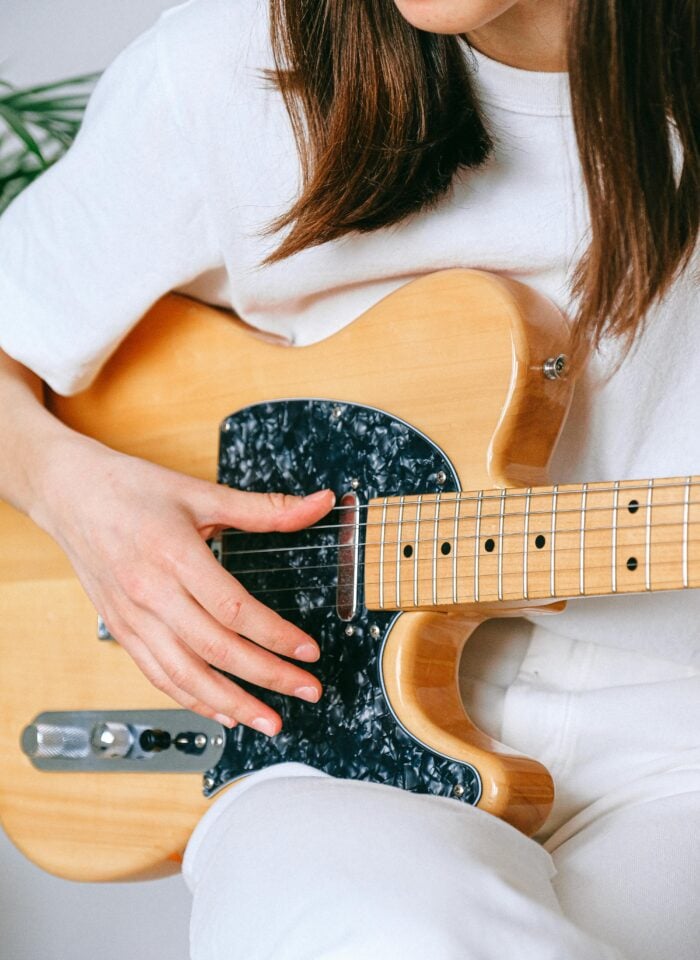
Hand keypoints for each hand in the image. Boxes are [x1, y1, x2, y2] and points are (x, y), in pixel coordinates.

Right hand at [34, 434, 334, 734]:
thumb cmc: (132, 490)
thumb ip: (266, 508)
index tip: (308, 652)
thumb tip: (320, 505)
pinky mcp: (120, 630)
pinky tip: (222, 712)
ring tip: (268, 721)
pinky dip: (191, 698)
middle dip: (267, 676)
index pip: (234, 609)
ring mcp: (131, 617)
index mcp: (174, 554)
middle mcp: (150, 593)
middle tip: (307, 690)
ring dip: (231, 703)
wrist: (69, 493)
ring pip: (185, 674)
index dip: (276, 635)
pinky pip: (158, 675)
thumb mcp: (201, 492)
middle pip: (216, 649)